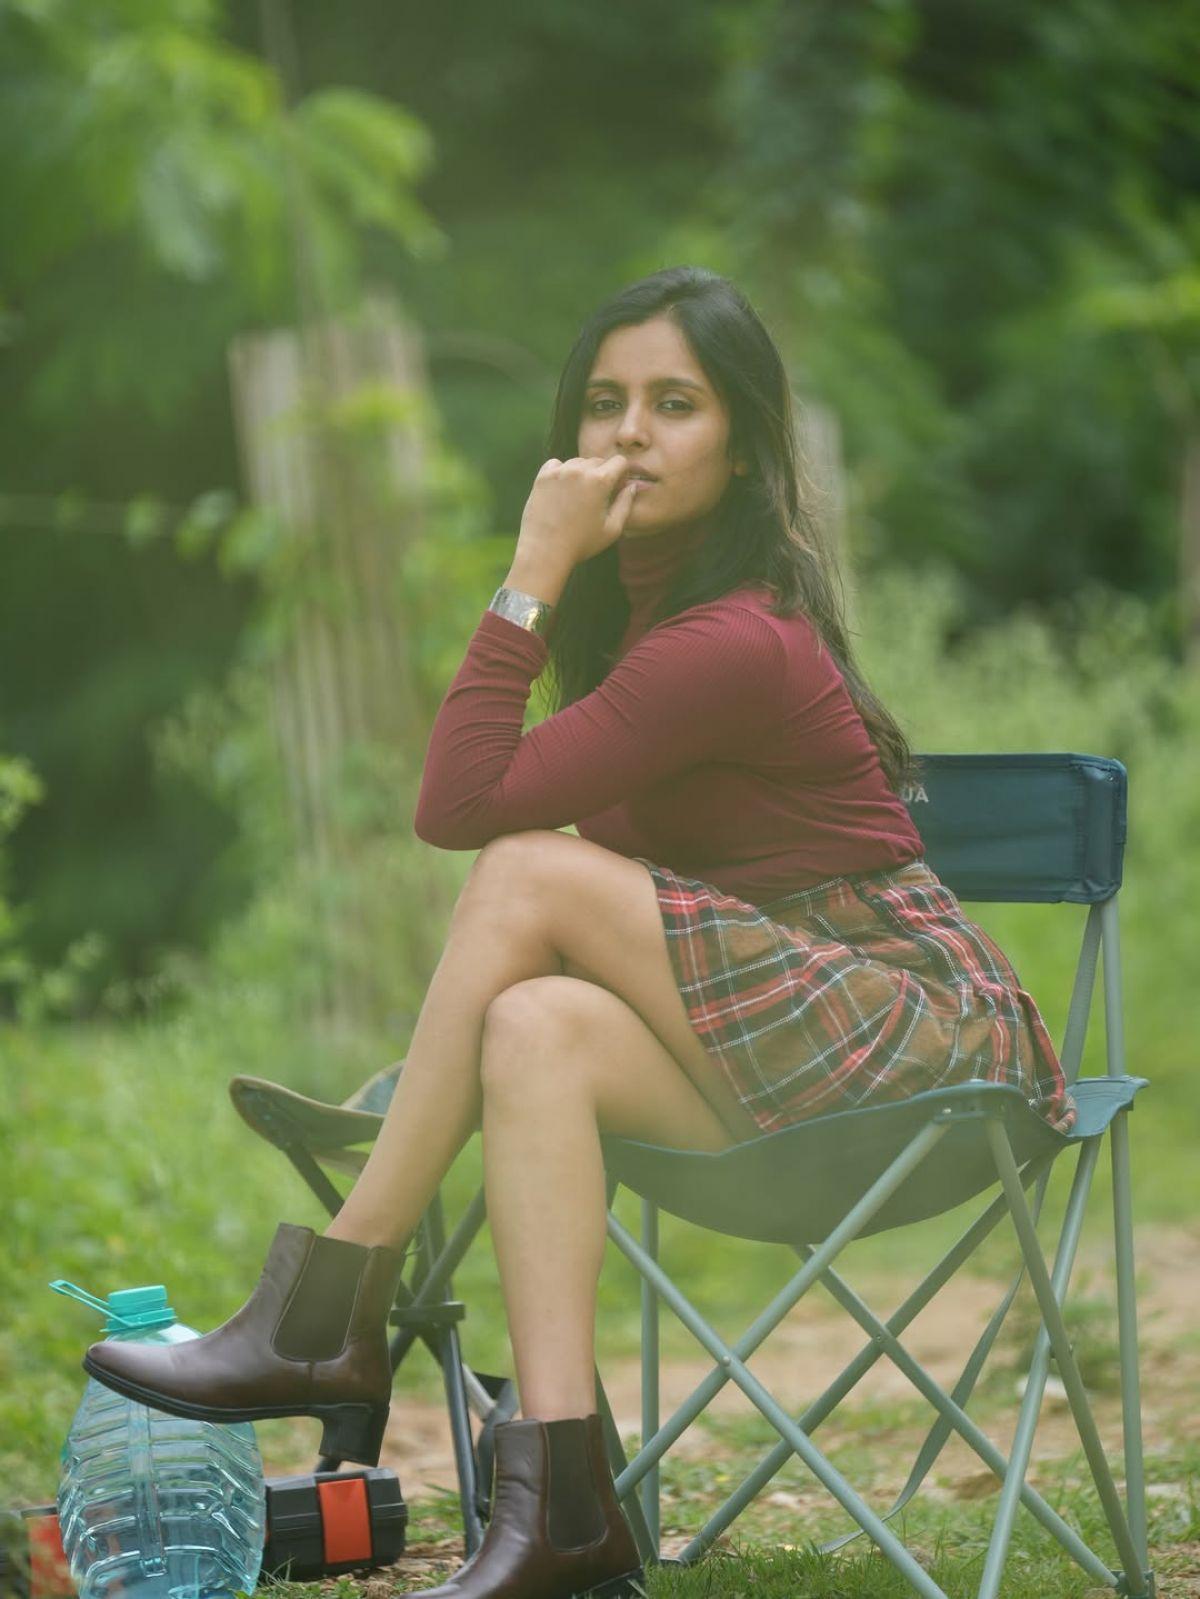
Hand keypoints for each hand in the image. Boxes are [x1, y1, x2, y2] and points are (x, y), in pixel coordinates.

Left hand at [516, 454, 642, 568]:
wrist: (544, 551)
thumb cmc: (581, 544)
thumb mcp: (612, 529)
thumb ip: (625, 504)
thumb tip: (631, 487)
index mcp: (599, 480)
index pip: (619, 461)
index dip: (622, 474)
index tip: (617, 488)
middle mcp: (579, 470)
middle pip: (598, 461)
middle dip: (603, 474)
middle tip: (598, 495)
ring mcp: (558, 471)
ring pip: (578, 462)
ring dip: (582, 473)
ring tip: (579, 495)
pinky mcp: (542, 477)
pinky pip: (557, 465)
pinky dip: (562, 472)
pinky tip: (562, 490)